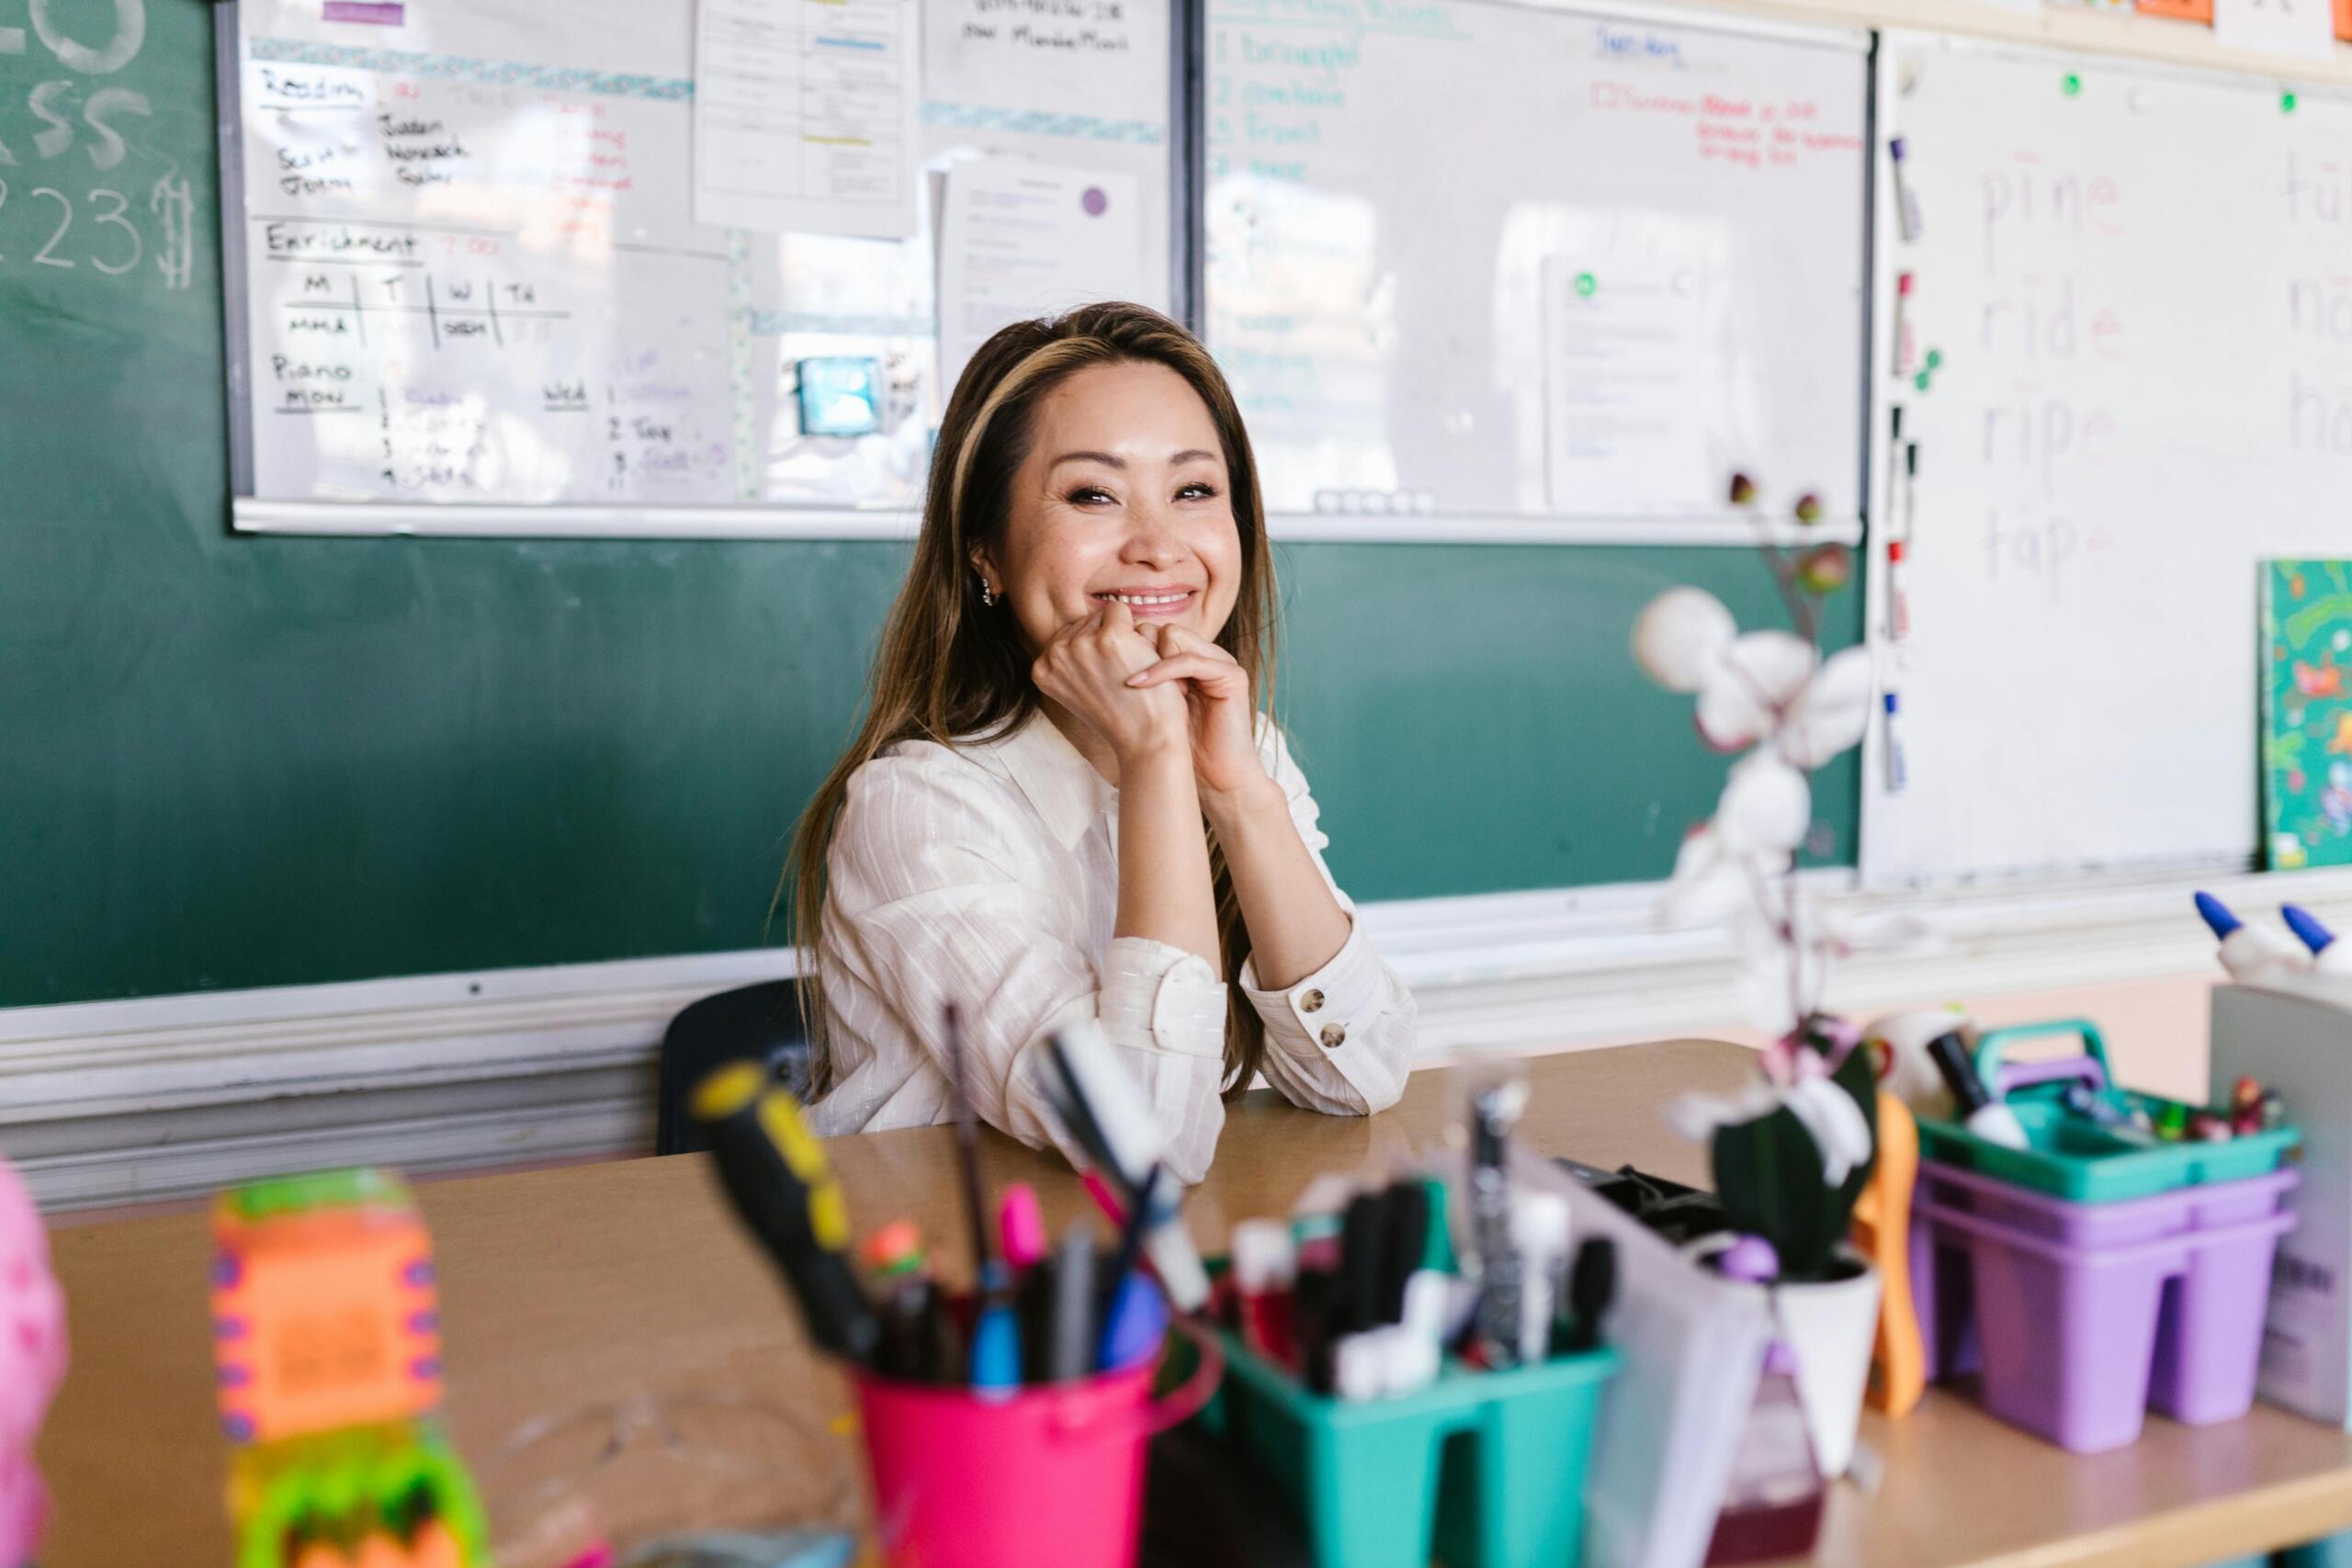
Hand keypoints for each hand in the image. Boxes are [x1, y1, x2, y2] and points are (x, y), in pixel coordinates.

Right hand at [1030, 600, 1187, 763]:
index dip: (1094, 651)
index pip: (1069, 635)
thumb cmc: (1119, 715)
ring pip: (1104, 615)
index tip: (1103, 680)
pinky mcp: (1110, 638)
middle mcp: (1055, 655)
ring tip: (1128, 671)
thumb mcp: (1078, 689)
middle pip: (1086, 622)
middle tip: (1118, 678)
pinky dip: (1136, 632)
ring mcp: (1081, 645)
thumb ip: (1071, 661)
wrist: (1145, 739)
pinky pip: (1122, 611)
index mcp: (1041, 669)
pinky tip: (1140, 661)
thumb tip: (1081, 626)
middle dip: (1107, 640)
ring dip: (1123, 636)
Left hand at [1125, 625, 1268, 801]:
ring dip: (1149, 660)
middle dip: (1135, 652)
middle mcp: (1205, 653)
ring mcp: (1220, 661)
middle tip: (1126, 684)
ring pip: (1172, 634)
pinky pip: (1189, 660)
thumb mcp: (1148, 705)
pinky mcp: (1231, 675)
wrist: (1215, 777)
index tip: (1110, 677)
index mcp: (1187, 657)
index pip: (1149, 631)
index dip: (1126, 649)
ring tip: (1137, 691)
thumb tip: (1092, 655)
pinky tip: (1137, 686)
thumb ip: (1135, 677)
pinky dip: (1161, 671)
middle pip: (1158, 628)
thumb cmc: (1179, 746)